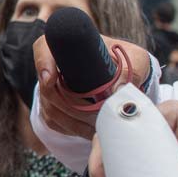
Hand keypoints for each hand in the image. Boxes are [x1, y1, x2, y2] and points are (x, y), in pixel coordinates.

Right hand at [32, 34, 152, 140]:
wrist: (118, 75)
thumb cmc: (123, 62)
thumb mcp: (134, 59)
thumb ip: (131, 70)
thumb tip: (118, 90)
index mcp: (67, 46)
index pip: (43, 50)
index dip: (43, 64)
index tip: (50, 79)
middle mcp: (52, 67)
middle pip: (49, 89)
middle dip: (77, 106)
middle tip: (102, 112)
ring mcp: (47, 90)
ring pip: (53, 110)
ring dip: (78, 121)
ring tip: (104, 123)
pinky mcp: (49, 109)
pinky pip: (57, 123)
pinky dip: (76, 129)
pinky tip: (94, 129)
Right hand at [89, 101, 177, 176]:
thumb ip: (163, 158)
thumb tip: (126, 162)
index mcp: (169, 116)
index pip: (123, 121)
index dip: (109, 144)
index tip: (103, 168)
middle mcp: (160, 132)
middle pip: (118, 142)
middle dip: (112, 163)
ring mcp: (158, 155)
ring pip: (123, 163)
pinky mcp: (159, 176)